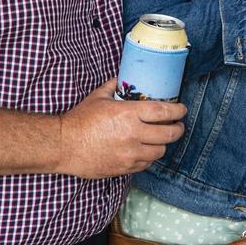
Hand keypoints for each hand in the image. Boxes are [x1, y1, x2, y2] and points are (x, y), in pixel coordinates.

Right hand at [56, 79, 186, 178]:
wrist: (63, 145)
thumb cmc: (80, 120)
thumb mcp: (98, 97)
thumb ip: (114, 85)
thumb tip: (122, 77)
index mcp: (129, 113)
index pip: (165, 112)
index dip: (179, 111)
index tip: (182, 109)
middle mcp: (134, 134)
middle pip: (170, 134)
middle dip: (178, 128)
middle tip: (177, 125)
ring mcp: (130, 153)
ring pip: (160, 151)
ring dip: (163, 143)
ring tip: (161, 138)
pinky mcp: (124, 167)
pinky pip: (146, 163)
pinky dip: (149, 156)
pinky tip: (145, 150)